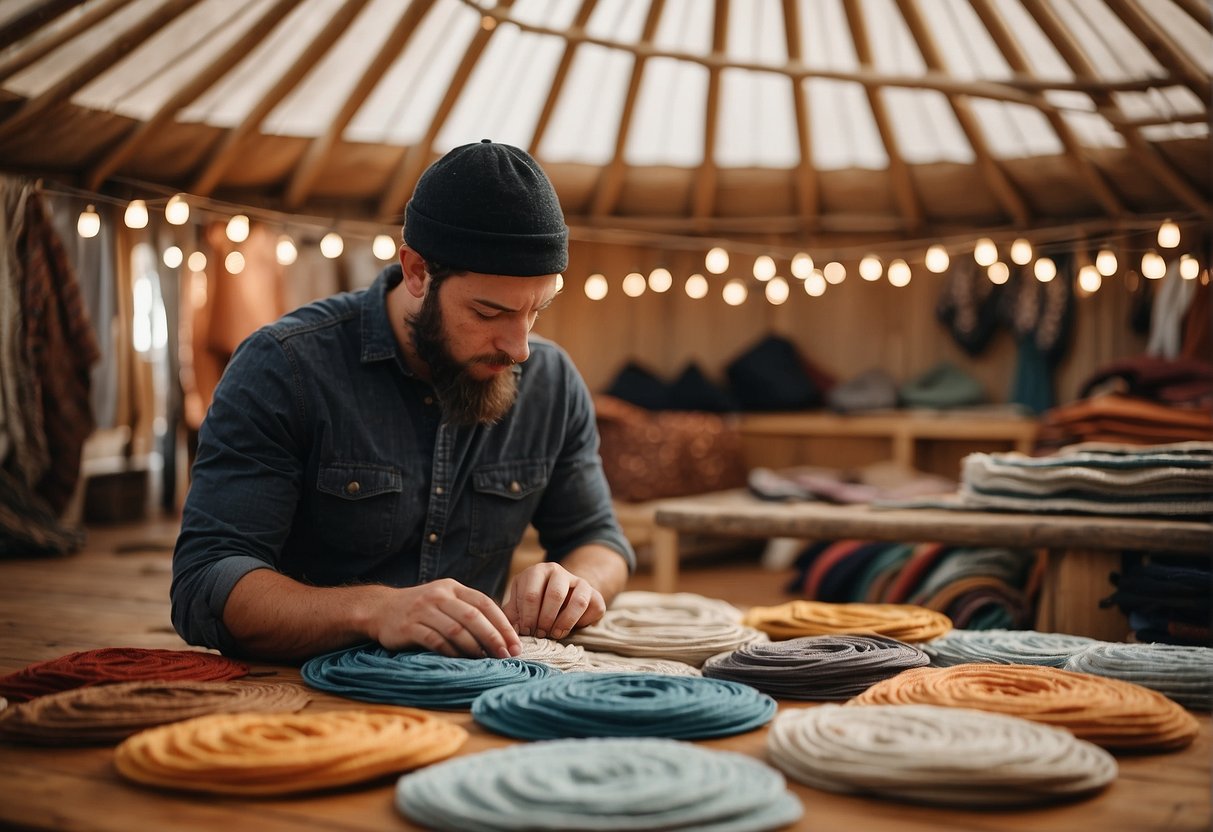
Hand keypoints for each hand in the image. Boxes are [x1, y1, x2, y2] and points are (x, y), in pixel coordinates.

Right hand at [367, 579, 520, 658]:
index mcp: (453, 588)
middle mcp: (439, 595)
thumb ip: (468, 610)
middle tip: (506, 655)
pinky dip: (450, 652)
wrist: (381, 609)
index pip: (485, 603)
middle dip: (493, 637)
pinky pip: (435, 640)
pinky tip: (461, 661)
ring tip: (486, 660)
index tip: (516, 643)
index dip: (503, 624)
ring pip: (455, 629)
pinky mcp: (409, 626)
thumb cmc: (422, 609)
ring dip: (474, 647)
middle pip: (473, 617)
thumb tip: (502, 635)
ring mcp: (423, 610)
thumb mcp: (445, 600)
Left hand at [502, 562, 605, 640]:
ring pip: (577, 601)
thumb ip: (513, 615)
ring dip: (565, 622)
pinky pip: (592, 608)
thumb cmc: (535, 605)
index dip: (528, 617)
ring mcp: (579, 581)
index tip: (526, 632)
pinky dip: (581, 623)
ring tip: (554, 634)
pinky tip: (569, 629)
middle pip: (555, 595)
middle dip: (546, 619)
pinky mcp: (595, 594)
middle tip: (540, 634)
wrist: (561, 598)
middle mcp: (558, 572)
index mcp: (537, 571)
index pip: (531, 594)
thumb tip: (512, 630)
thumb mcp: (520, 606)